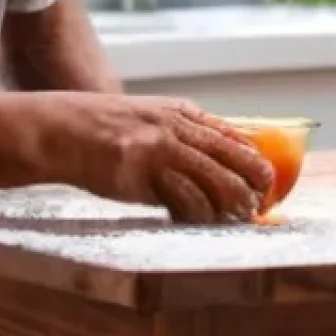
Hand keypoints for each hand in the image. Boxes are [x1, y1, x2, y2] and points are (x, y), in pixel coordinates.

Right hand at [41, 93, 274, 222]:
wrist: (66, 131)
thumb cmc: (107, 130)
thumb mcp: (152, 119)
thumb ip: (183, 133)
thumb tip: (218, 159)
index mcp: (182, 113)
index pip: (232, 135)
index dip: (254, 159)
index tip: (269, 178)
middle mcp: (177, 127)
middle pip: (232, 157)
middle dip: (253, 182)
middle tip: (261, 202)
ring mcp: (161, 150)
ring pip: (214, 180)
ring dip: (231, 203)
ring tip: (239, 217)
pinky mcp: (144, 173)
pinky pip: (184, 199)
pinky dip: (199, 214)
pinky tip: (202, 222)